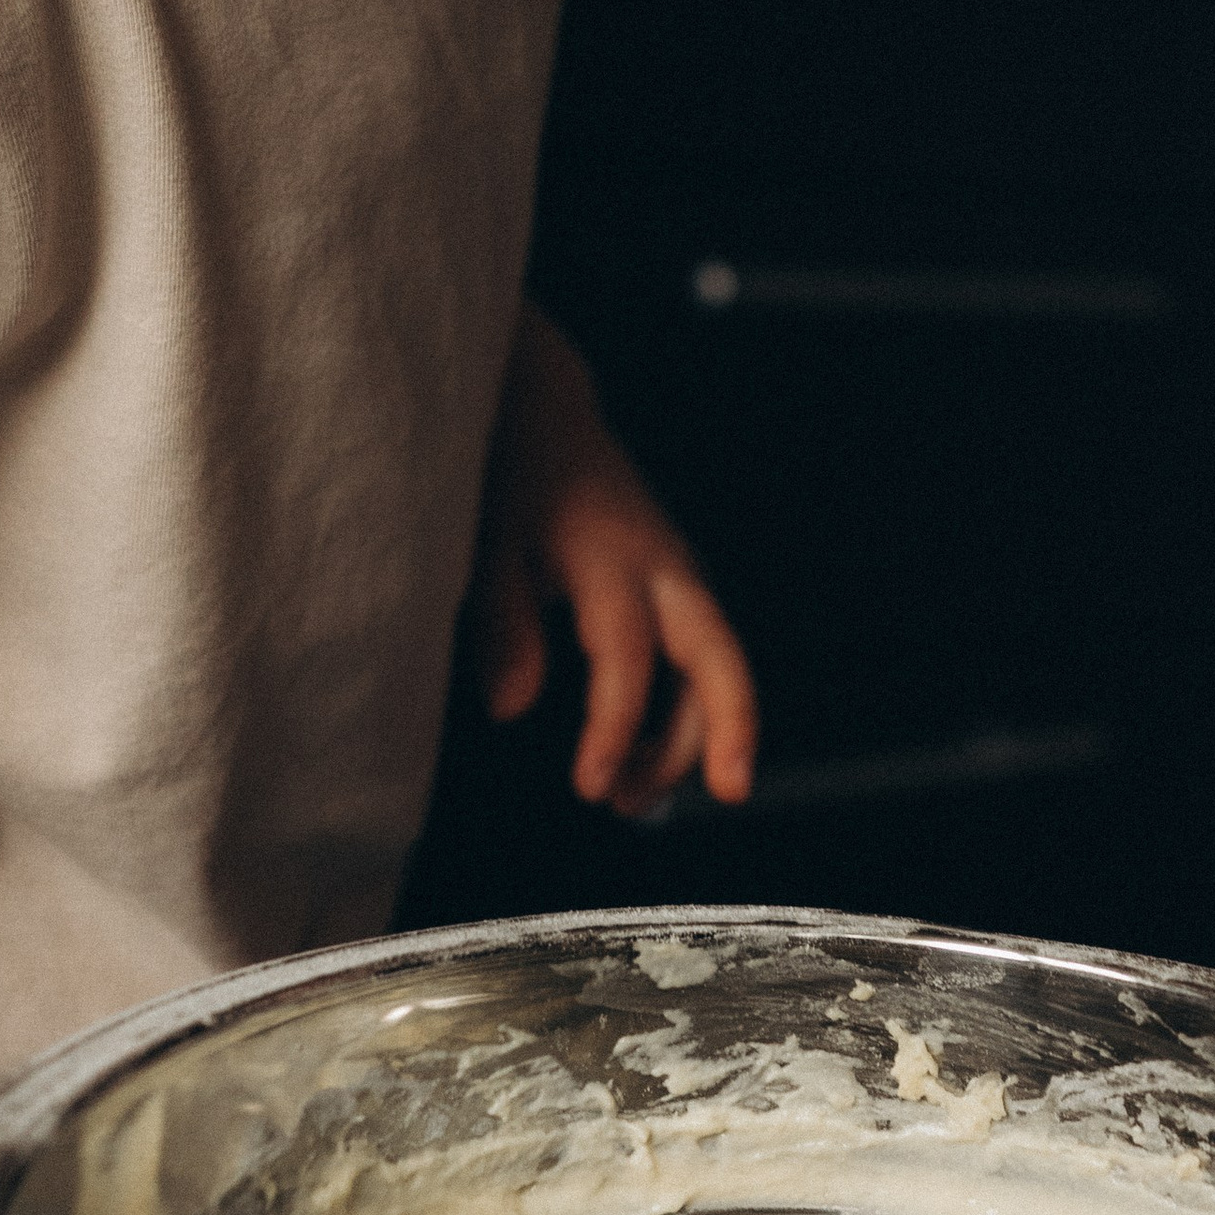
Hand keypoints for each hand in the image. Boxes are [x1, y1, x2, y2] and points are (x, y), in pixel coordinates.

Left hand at [472, 305, 756, 816]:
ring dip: (687, 739)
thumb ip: (499, 622)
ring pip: (712, 665)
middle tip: (729, 792)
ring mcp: (676, 574)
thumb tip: (512, 710)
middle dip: (731, 726)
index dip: (612, 725)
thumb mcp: (483, 540)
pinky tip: (634, 759)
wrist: (541, 412)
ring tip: (630, 802)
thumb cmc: (509, 476)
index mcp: (609, 555)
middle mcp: (660, 565)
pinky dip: (677, 713)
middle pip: (718, 653)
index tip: (587, 785)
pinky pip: (695, 657)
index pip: (625, 655)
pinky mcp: (674, 585)